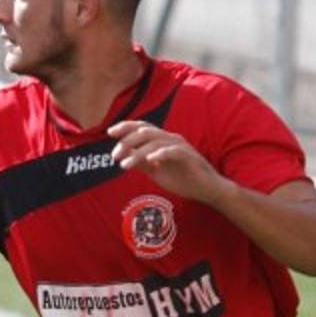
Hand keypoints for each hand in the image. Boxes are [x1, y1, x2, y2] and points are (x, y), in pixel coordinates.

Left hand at [108, 121, 232, 204]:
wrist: (206, 189)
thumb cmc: (182, 179)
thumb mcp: (155, 171)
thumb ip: (141, 163)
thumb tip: (123, 158)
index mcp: (162, 141)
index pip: (142, 128)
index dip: (126, 127)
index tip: (109, 132)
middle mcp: (170, 139)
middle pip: (145, 131)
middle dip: (126, 141)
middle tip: (114, 155)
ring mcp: (180, 146)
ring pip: (155, 141)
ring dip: (137, 152)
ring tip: (124, 164)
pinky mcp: (189, 157)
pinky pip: (172, 151)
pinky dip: (159, 154)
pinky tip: (149, 160)